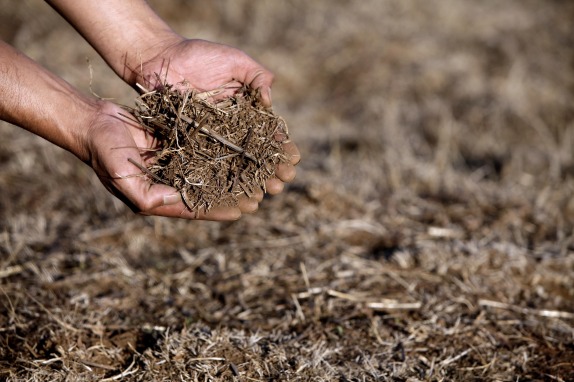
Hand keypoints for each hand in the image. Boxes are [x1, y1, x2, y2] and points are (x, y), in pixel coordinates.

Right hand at [86, 101, 253, 219]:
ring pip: (207, 171)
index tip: (245, 210)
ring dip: (230, 173)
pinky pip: (200, 150)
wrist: (93, 122)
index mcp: (158, 198)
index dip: (221, 210)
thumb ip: (148, 195)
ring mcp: (172, 163)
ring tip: (256, 174)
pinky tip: (239, 149)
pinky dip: (218, 151)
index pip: (195, 207)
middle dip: (232, 194)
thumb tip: (180, 199)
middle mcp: (168, 183)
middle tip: (260, 194)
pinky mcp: (174, 144)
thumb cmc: (105, 152)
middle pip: (206, 192)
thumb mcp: (123, 179)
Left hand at [131, 37, 300, 203]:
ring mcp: (211, 139)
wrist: (159, 60)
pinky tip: (232, 192)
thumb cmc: (198, 56)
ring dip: (250, 180)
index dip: (282, 148)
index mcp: (246, 111)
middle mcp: (232, 129)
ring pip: (234, 164)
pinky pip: (207, 165)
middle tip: (281, 184)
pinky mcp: (190, 145)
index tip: (293, 160)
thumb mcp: (235, 61)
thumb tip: (270, 101)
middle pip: (255, 154)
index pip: (269, 133)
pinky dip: (220, 179)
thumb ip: (256, 76)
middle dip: (270, 170)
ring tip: (263, 194)